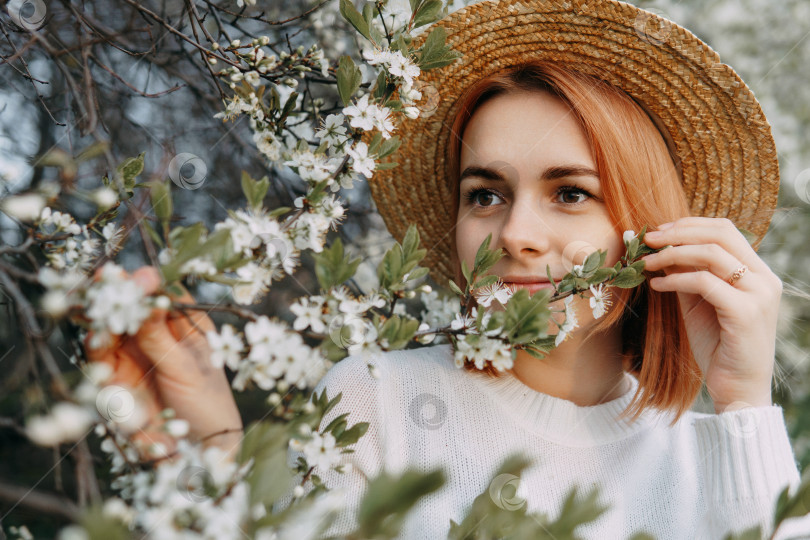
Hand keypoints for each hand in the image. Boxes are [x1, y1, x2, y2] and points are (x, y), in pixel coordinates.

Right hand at [84, 266, 242, 460]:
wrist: (198, 450)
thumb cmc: (206, 402)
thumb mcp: (187, 366)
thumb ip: (159, 333)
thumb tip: (147, 288)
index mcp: (183, 323)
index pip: (161, 293)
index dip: (148, 283)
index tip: (139, 276)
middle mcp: (153, 334)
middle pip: (128, 306)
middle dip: (117, 293)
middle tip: (107, 278)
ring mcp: (130, 356)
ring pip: (108, 327)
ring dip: (103, 315)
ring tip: (100, 304)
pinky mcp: (112, 380)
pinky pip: (98, 358)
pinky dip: (97, 345)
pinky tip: (99, 336)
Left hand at [641, 217, 779, 413]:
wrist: (738, 389)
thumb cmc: (718, 346)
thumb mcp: (698, 303)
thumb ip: (686, 274)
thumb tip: (660, 247)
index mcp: (757, 272)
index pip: (725, 230)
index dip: (689, 224)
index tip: (658, 231)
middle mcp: (764, 279)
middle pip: (720, 234)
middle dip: (678, 233)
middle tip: (646, 240)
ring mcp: (759, 295)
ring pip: (711, 255)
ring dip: (671, 254)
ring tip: (645, 263)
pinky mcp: (745, 313)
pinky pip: (704, 284)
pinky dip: (675, 280)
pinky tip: (656, 286)